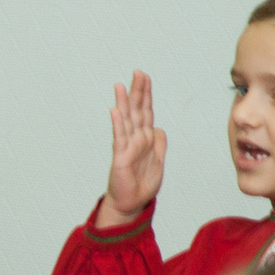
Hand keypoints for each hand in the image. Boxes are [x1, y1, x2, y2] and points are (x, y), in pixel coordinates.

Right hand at [98, 72, 166, 227]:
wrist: (132, 202)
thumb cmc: (143, 183)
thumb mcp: (158, 161)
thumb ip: (159, 144)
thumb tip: (158, 128)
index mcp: (145, 138)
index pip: (145, 111)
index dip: (146, 95)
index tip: (145, 77)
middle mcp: (135, 138)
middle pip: (136, 110)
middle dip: (137, 91)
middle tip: (137, 72)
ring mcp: (126, 146)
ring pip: (126, 120)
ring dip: (123, 102)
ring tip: (120, 86)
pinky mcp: (120, 157)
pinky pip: (120, 138)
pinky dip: (118, 124)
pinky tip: (116, 111)